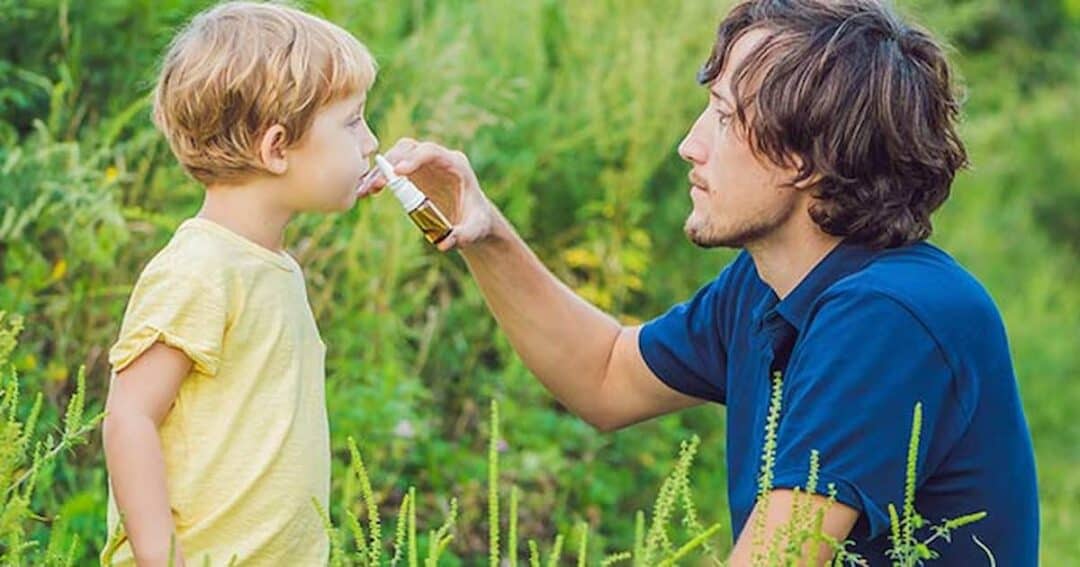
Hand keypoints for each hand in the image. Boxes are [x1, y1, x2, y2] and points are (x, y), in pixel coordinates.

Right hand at [358, 138, 497, 251]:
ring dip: (378, 172)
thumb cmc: (476, 221)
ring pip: (396, 157)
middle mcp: (437, 159)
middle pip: (409, 149)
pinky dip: (377, 180)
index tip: (398, 172)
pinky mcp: (411, 174)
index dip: (414, 159)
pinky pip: (390, 171)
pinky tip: (364, 193)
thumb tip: (444, 243)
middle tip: (375, 185)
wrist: (471, 220)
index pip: (432, 152)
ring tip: (363, 191)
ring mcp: (422, 164)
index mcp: (456, 164)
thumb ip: (464, 235)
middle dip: (390, 164)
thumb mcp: (475, 229)